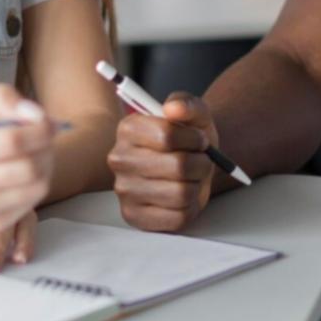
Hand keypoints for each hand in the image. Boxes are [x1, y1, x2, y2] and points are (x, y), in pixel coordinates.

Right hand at [0, 84, 54, 232]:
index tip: (46, 121)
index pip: (11, 141)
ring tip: (37, 152)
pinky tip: (24, 172)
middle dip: (45, 147)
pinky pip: (31, 204)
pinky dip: (36, 184)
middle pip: (27, 168)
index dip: (38, 129)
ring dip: (46, 165)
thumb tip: (35, 114)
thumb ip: (0, 97)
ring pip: (35, 187)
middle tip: (44, 136)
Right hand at [108, 92, 217, 231]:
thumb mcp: (195, 114)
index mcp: (128, 129)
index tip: (199, 139)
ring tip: (192, 177)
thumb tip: (174, 108)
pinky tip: (183, 196)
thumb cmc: (189, 139)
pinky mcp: (135, 216)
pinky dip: (190, 207)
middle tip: (200, 160)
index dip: (193, 138)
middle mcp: (119, 159)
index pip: (167, 135)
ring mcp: (124, 191)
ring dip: (197, 185)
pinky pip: (177, 217)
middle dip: (200, 163)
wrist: (192, 165)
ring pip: (180, 193)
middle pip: (177, 166)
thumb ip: (186, 104)